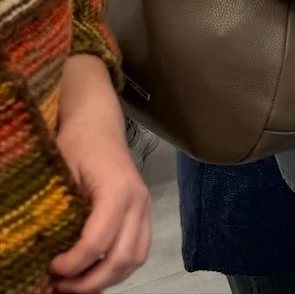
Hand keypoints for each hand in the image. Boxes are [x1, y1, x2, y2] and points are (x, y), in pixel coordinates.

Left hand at [50, 58, 151, 292]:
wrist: (98, 124)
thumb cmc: (75, 145)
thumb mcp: (60, 174)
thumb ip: (57, 211)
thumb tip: (41, 251)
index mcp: (117, 191)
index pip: (98, 242)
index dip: (73, 265)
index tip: (50, 269)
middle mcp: (138, 202)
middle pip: (123, 258)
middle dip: (91, 282)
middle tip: (60, 287)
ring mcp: (145, 207)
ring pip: (136, 258)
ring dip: (107, 280)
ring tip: (76, 285)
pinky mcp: (143, 212)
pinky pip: (139, 250)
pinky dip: (118, 268)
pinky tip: (93, 271)